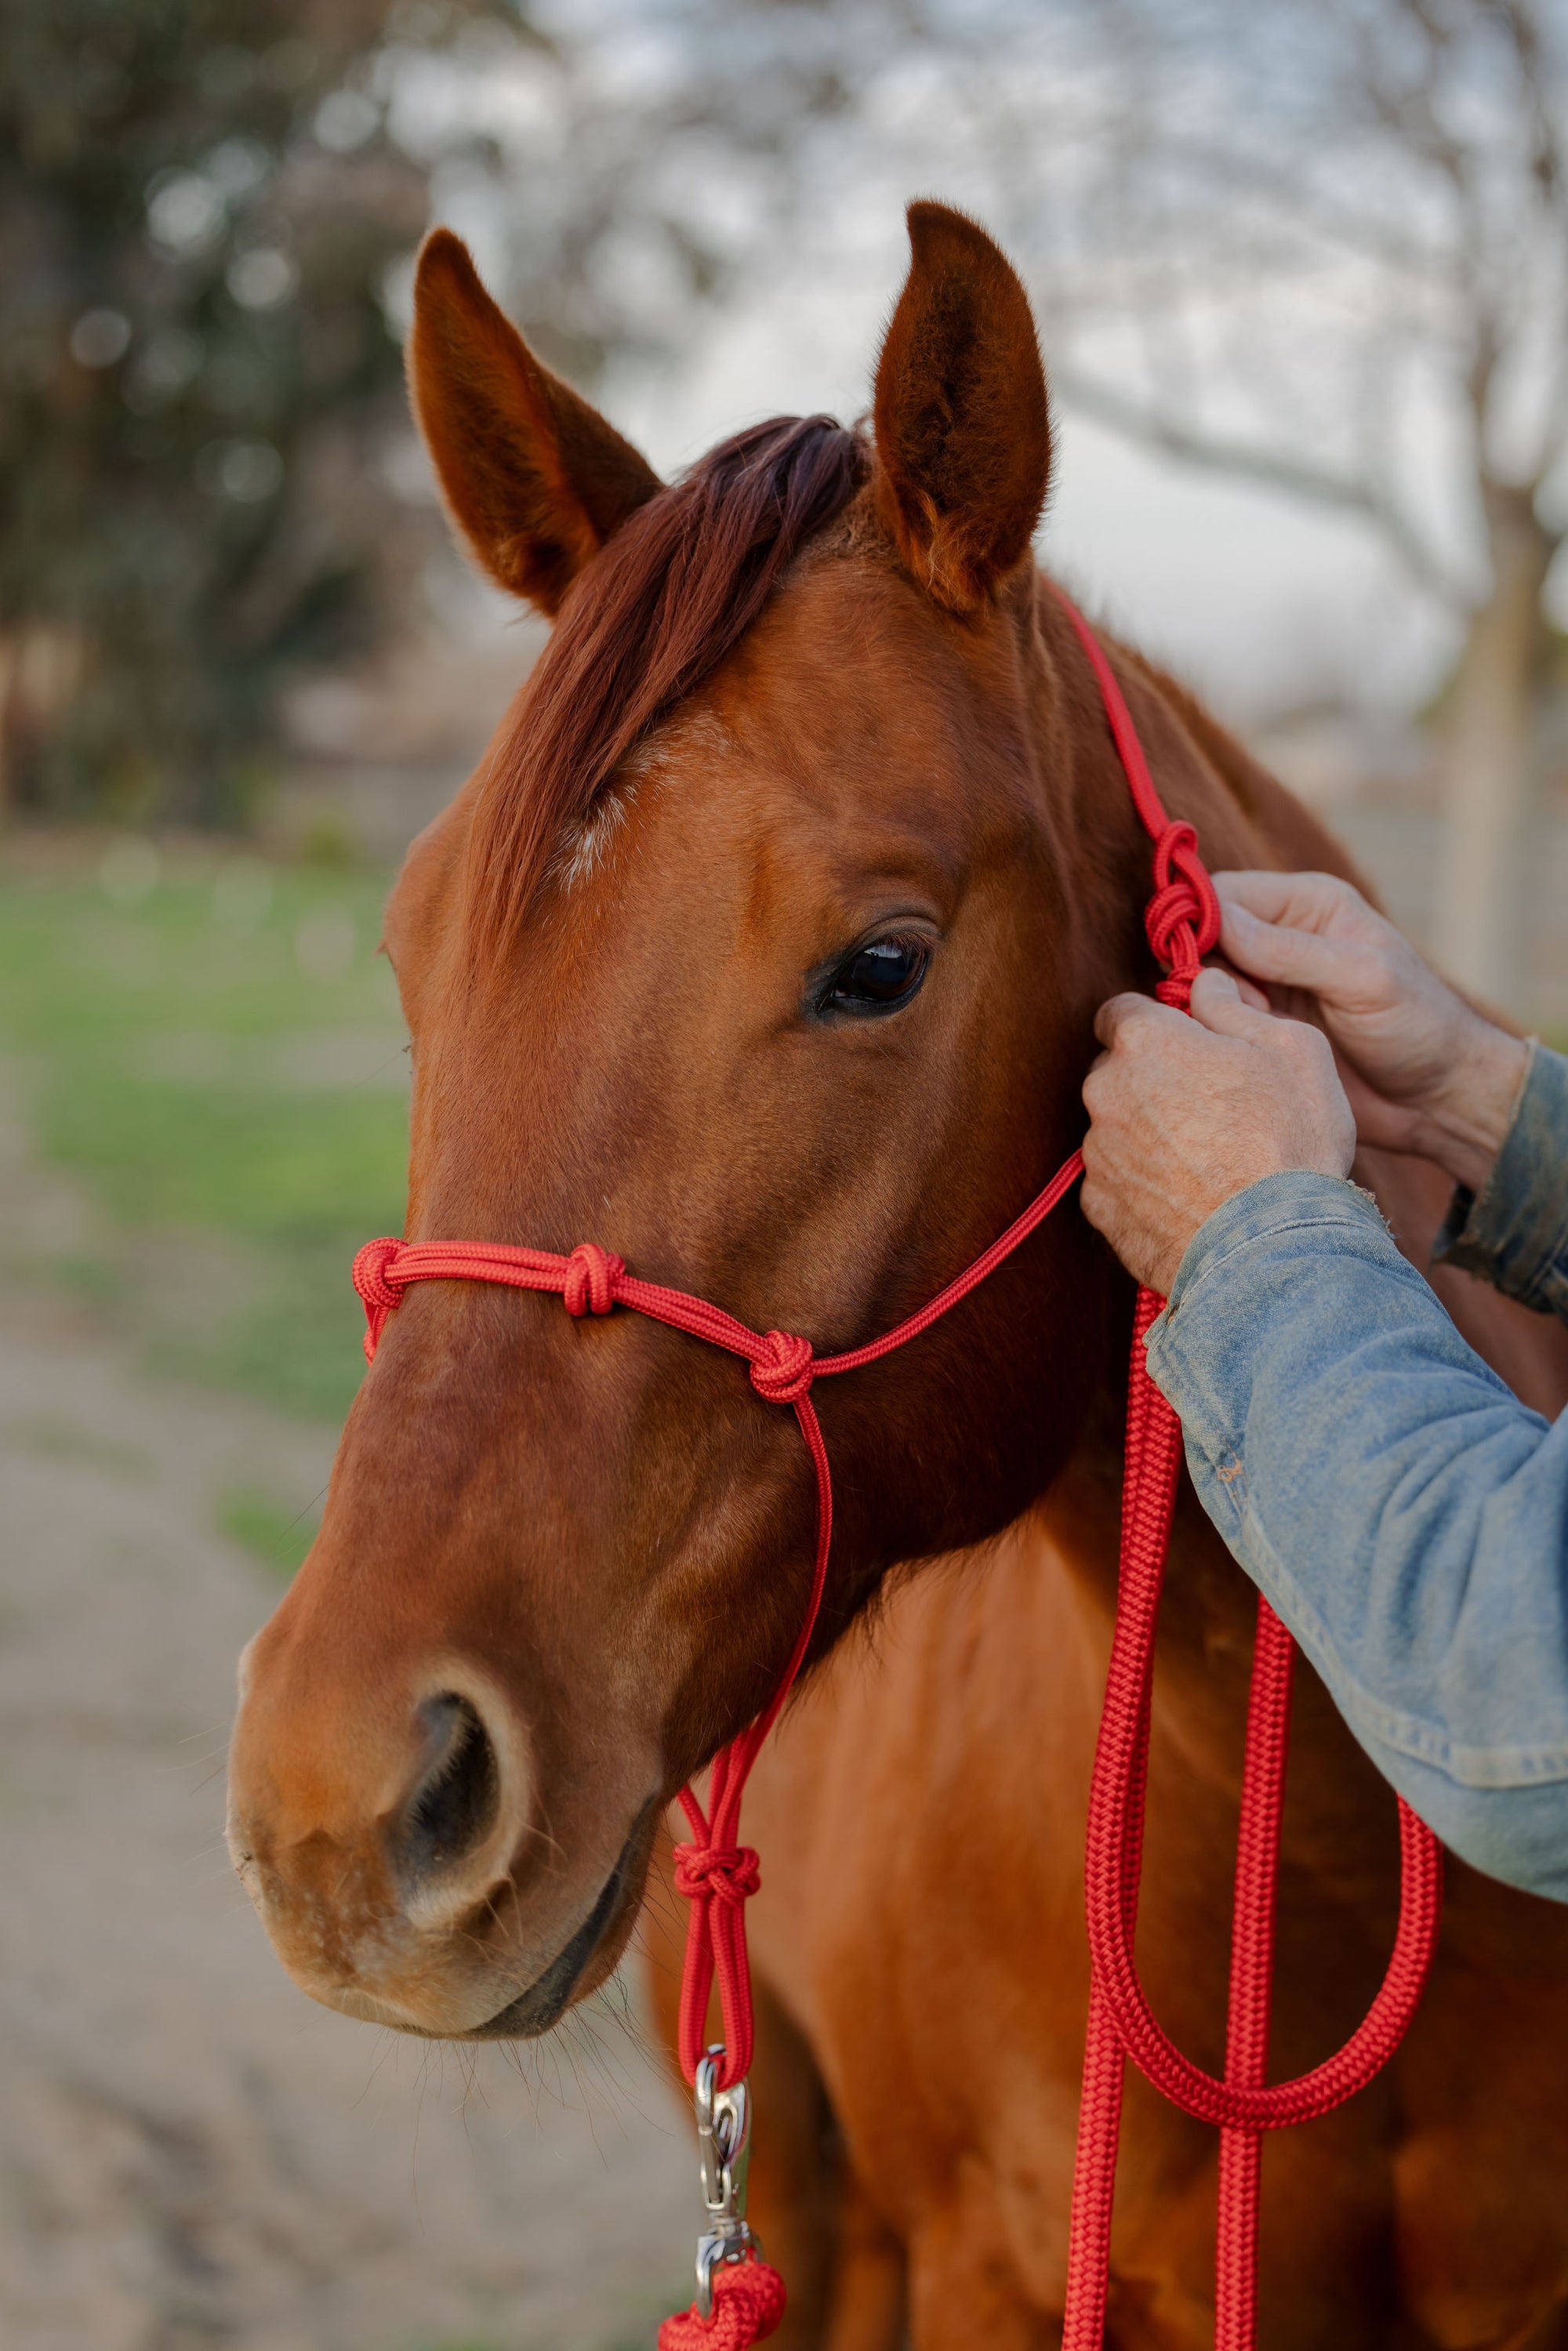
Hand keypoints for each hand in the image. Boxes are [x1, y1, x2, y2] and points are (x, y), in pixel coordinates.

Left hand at [1081, 969, 1354, 1295]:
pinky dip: (1143, 1182)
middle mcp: (1105, 1092)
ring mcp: (1097, 1153)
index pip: (1122, 1010)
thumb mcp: (1292, 1048)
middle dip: (1152, 1078)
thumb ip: (1235, 1005)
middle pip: (1116, 1070)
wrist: (1272, 1249)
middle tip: (1209, 1104)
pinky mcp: (1099, 1206)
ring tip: (1207, 1158)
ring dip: (1148, 1132)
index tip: (1185, 1042)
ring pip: (1116, 1126)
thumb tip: (1206, 984)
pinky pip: (1116, 1179)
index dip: (1154, 1022)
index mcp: (1145, 1041)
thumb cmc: (1290, 1141)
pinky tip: (1189, 1194)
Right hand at [1214, 871, 1527, 1193]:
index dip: (1197, 920)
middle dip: (1205, 973)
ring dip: (1214, 1010)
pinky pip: (1215, 1024)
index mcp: (1309, 905)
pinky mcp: (1261, 1030)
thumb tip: (1217, 921)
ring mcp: (1268, 986)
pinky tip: (1248, 1055)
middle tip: (1241, 1008)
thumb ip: (1290, 950)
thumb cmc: (1417, 1027)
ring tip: (1255, 1035)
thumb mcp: (1363, 979)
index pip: (1226, 893)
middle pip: (1204, 939)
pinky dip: (1219, 1037)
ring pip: (1202, 985)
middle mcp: (1281, 938)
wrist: (1434, 1100)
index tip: (1187, 960)